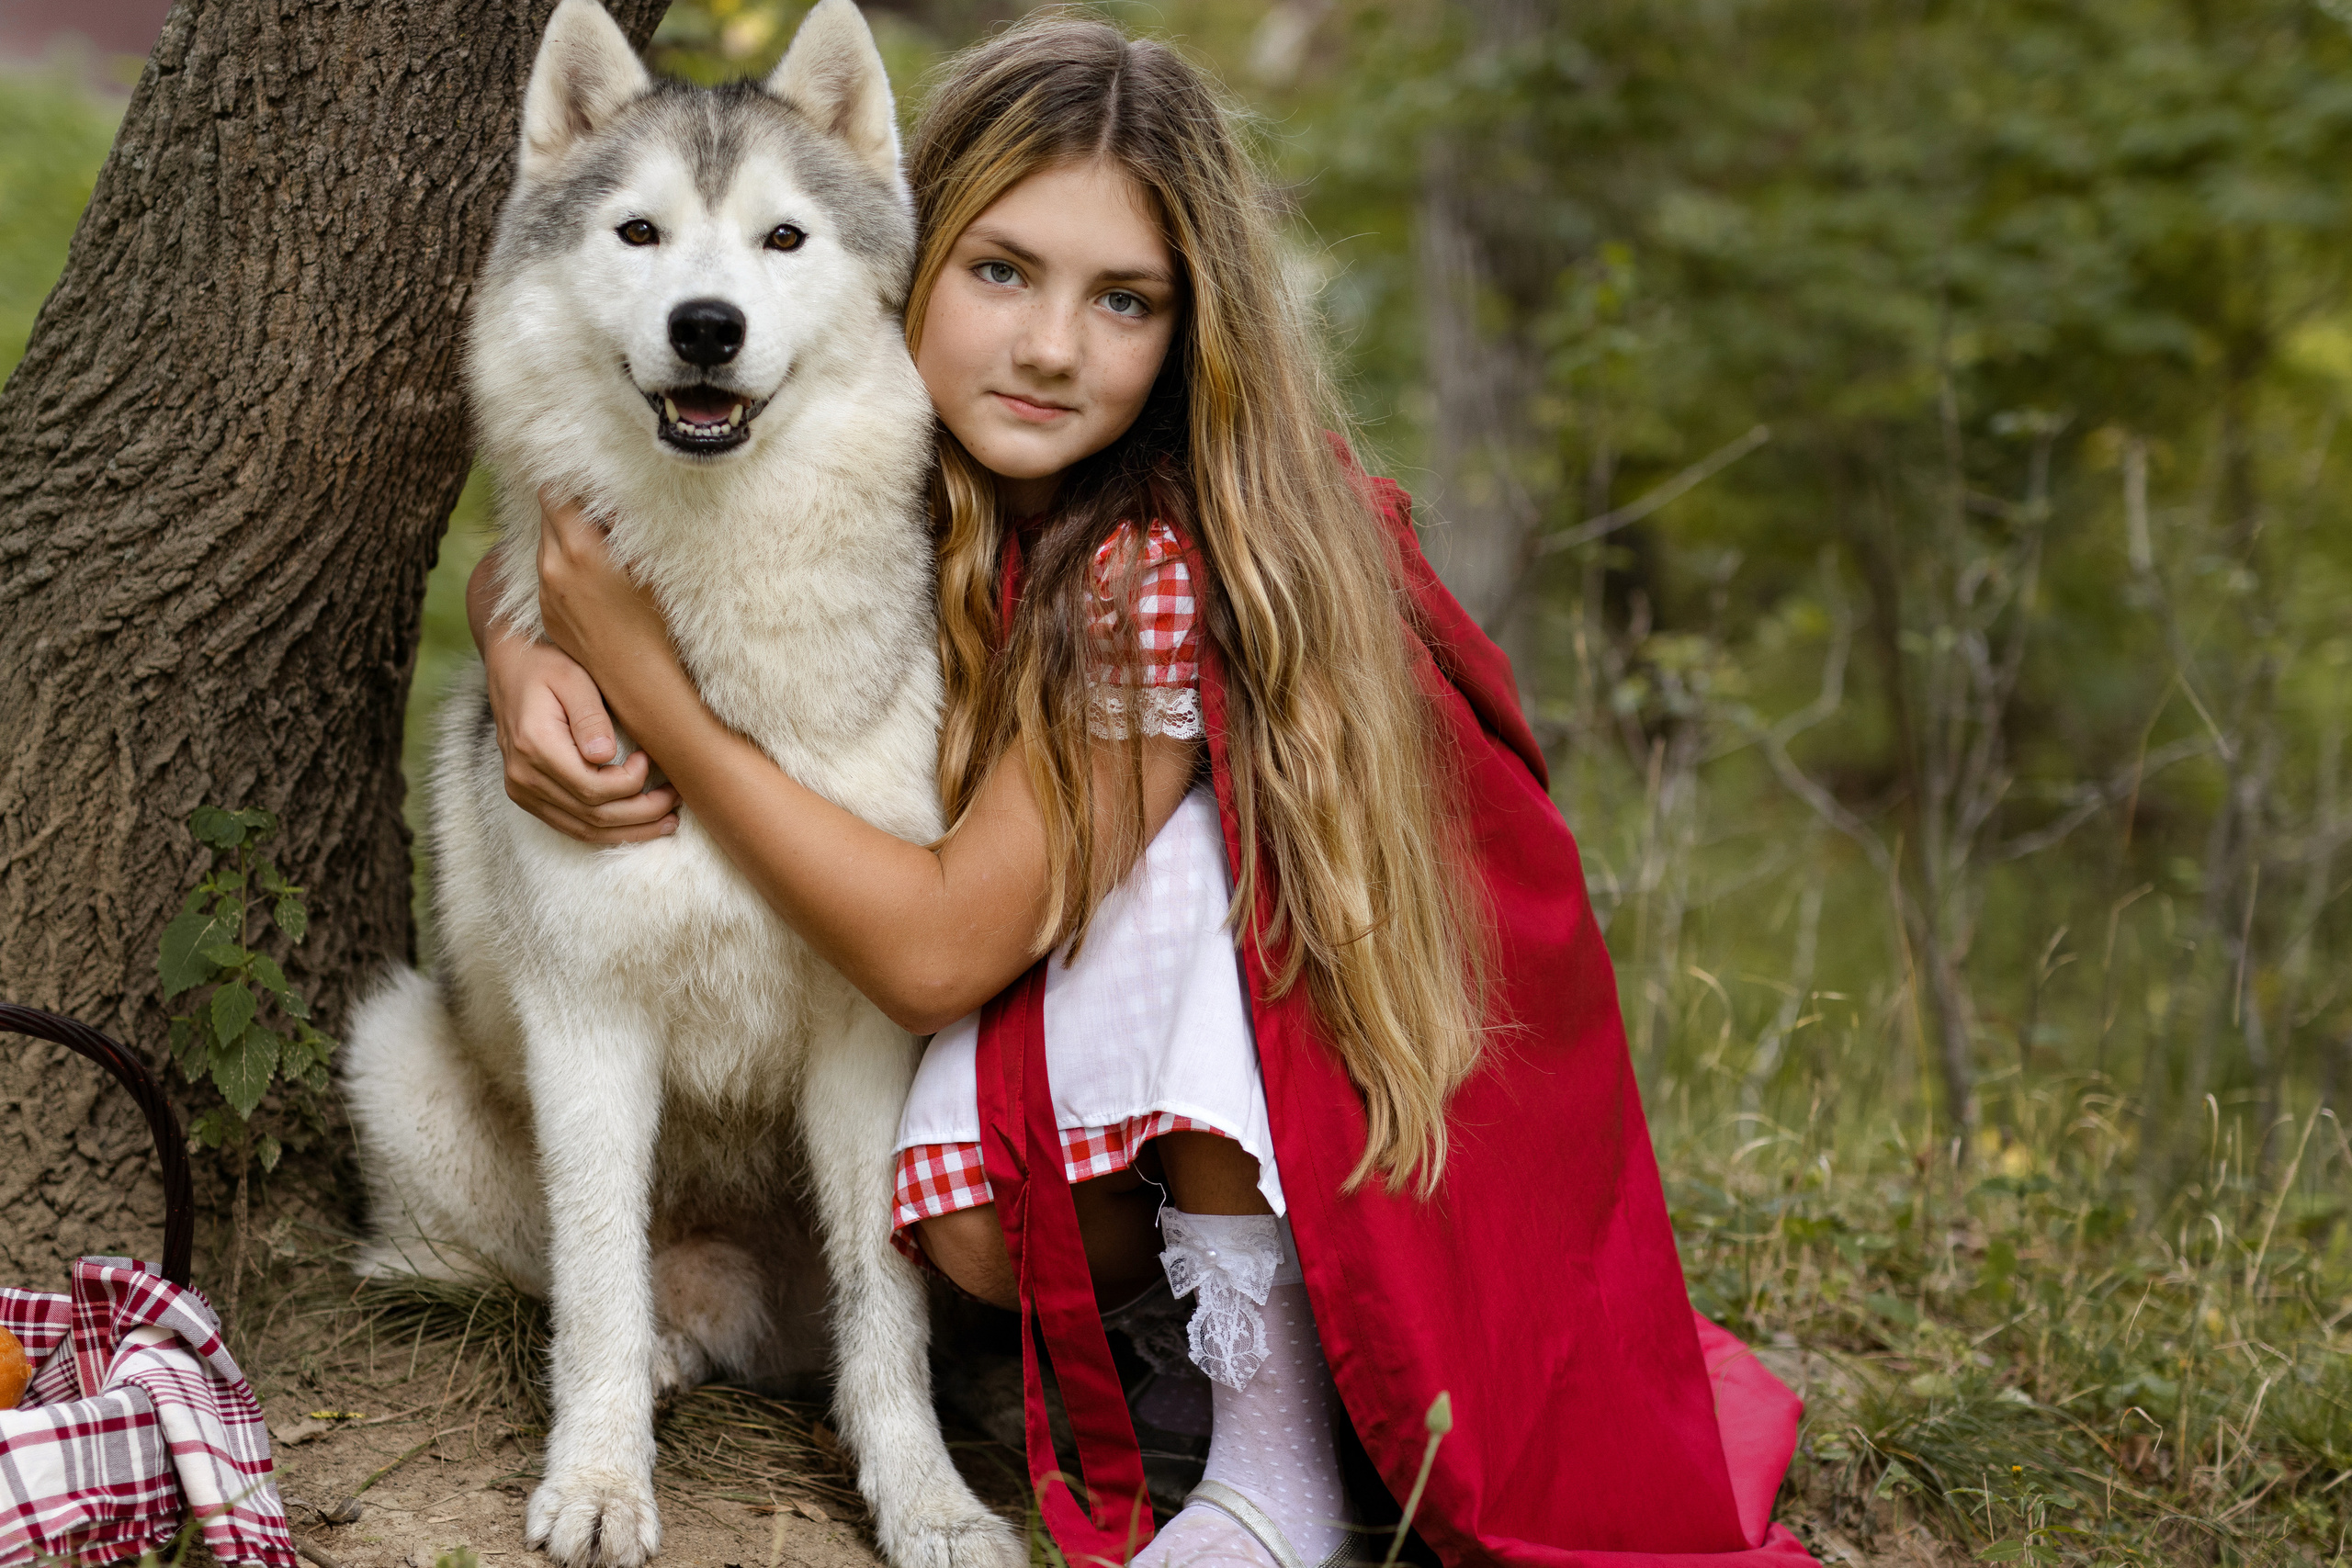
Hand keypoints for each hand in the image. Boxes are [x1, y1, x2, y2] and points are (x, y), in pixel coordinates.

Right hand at [482, 628, 679, 844]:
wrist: (509, 669)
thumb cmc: (546, 667)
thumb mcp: (573, 678)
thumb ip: (590, 716)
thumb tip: (606, 755)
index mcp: (535, 747)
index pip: (593, 788)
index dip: (631, 784)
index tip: (649, 759)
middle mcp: (524, 777)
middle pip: (593, 816)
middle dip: (642, 813)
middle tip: (675, 798)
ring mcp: (522, 791)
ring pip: (584, 830)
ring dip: (630, 831)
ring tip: (668, 819)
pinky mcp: (527, 796)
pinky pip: (570, 826)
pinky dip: (606, 831)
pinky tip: (636, 825)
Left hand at [535, 488, 675, 685]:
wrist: (639, 682)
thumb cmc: (657, 623)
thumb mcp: (650, 566)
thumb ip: (624, 525)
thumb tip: (610, 496)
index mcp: (580, 549)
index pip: (555, 493)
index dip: (573, 486)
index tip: (592, 487)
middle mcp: (553, 568)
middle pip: (545, 516)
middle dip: (568, 510)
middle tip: (599, 515)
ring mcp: (545, 593)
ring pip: (545, 546)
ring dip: (566, 539)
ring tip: (600, 550)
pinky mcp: (545, 613)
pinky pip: (547, 576)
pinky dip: (564, 569)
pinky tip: (594, 583)